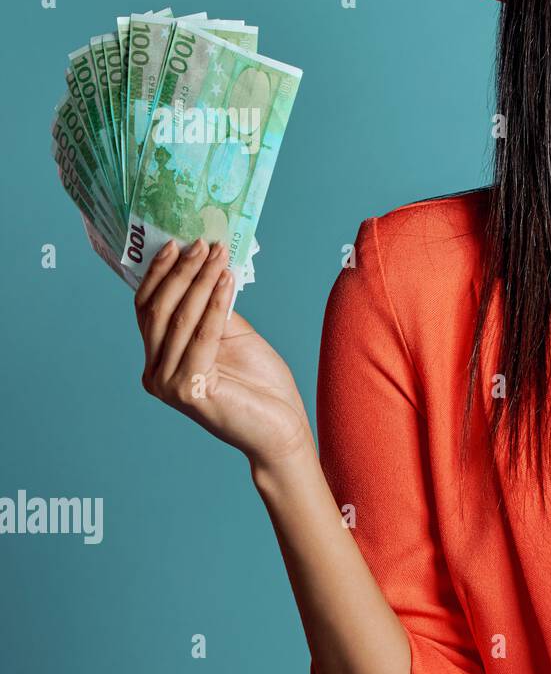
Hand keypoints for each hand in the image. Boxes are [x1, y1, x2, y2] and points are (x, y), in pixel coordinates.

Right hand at [135, 238, 313, 468]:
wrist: (280, 430)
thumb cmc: (260, 388)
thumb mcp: (233, 338)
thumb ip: (214, 311)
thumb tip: (207, 268)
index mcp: (158, 361)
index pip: (148, 310)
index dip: (160, 275)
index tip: (177, 243)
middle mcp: (154, 374)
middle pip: (159, 310)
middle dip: (182, 272)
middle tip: (201, 243)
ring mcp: (168, 384)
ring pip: (179, 319)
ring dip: (201, 281)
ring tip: (217, 254)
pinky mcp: (190, 389)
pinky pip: (202, 336)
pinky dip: (216, 304)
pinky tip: (227, 281)